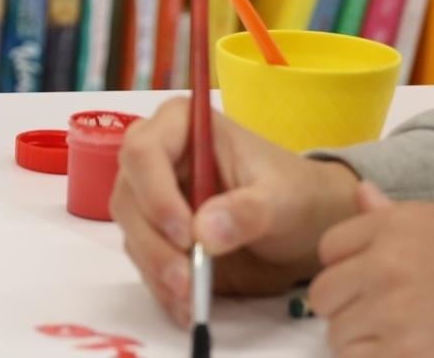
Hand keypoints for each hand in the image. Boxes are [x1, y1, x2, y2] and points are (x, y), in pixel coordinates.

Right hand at [110, 96, 361, 324]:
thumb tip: (204, 232)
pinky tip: (188, 308)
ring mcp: (154, 200)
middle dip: (153, 243)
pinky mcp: (159, 238)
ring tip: (191, 300)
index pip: (143, 151)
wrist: (306, 228)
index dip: (154, 193)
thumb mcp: (281, 197)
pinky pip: (145, 263)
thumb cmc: (293, 193)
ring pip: (132, 233)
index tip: (185, 233)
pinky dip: (162, 288)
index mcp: (182, 125)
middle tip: (186, 280)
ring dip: (156, 270)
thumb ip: (247, 210)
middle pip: (128, 196)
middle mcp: (158, 159)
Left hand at [310, 182, 433, 356]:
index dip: (350, 273)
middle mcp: (387, 262)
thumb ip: (395, 218)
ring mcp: (392, 313)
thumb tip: (359, 193)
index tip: (378, 289)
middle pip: (326, 296)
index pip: (330, 249)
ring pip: (340, 339)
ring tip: (415, 345)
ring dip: (367, 349)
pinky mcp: (403, 357)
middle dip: (352, 314)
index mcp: (399, 225)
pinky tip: (419, 357)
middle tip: (397, 326)